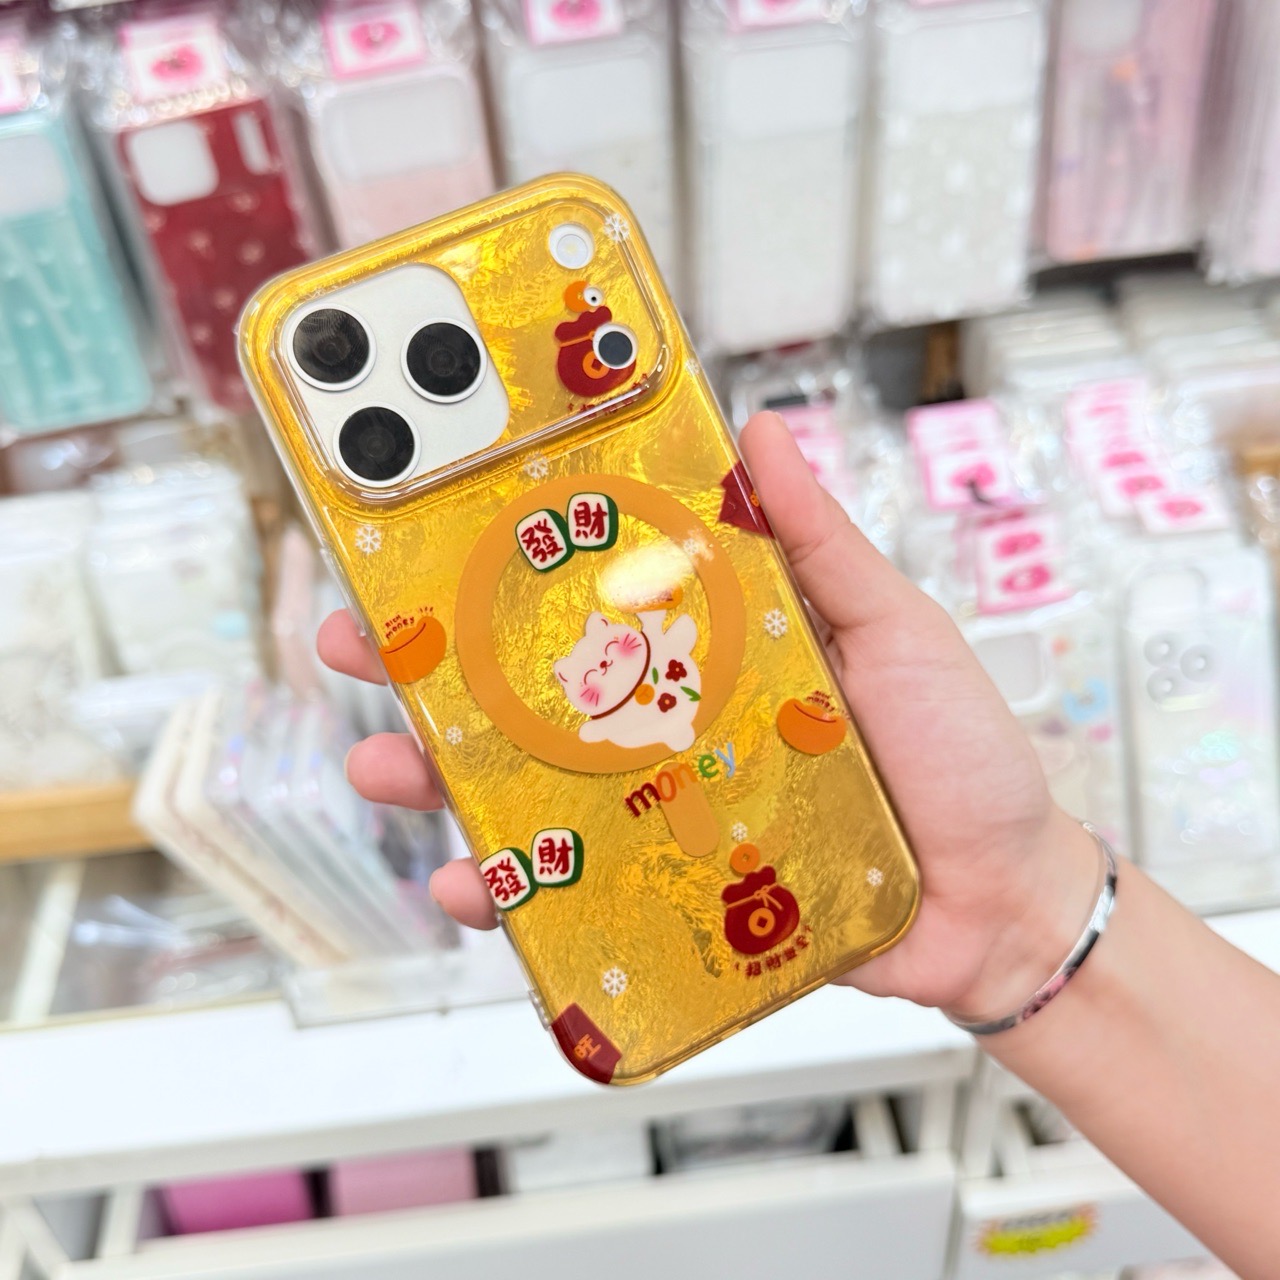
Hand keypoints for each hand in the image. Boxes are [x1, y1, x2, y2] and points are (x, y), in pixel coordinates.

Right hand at [319, 412, 1098, 1019]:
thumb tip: (763, 433)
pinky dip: (512, 892)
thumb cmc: (959, 754)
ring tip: (384, 764)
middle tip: (354, 640)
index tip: (425, 531)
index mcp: (711, 645)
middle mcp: (670, 721)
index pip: (590, 593)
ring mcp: (661, 808)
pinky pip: (572, 890)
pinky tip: (470, 884)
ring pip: (527, 787)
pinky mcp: (669, 888)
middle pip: (530, 688)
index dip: (505, 562)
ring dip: (441, 776)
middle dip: (430, 665)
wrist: (998, 901)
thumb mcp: (893, 629)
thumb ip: (821, 544)